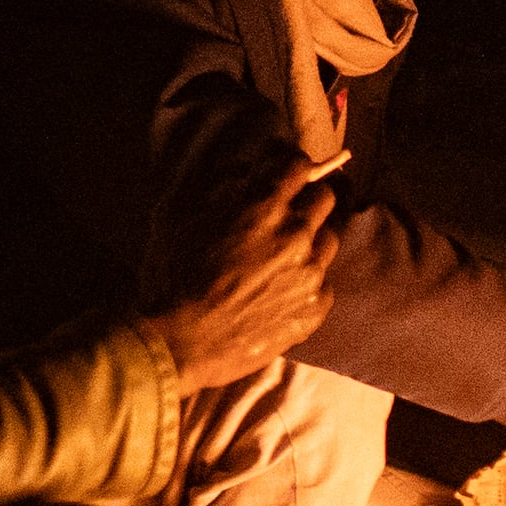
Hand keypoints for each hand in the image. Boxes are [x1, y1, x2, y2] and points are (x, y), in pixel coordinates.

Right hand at [151, 163, 339, 389]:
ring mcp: (312, 272)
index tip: (284, 169)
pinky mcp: (317, 306)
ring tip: (289, 252)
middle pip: (327, 196)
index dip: (290, 164)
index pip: (299, 164)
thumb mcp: (181, 215)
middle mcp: (297, 233)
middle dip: (310, 196)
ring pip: (331, 238)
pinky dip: (308, 281)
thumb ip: (218, 185)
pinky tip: (284, 290)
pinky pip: (324, 282)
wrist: (185, 341)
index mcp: (263, 206)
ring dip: (313, 238)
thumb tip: (245, 171)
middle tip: (295, 206)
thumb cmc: (175, 276)